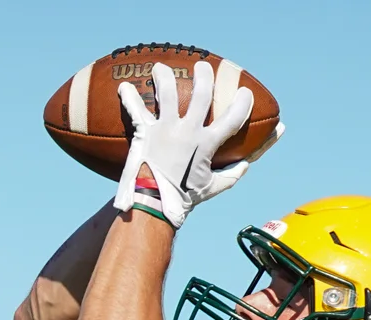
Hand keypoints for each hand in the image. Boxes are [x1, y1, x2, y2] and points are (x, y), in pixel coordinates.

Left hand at [112, 61, 253, 228]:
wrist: (153, 203)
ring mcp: (166, 129)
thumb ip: (233, 174)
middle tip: (203, 65)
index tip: (244, 91)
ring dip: (164, 76)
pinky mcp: (146, 133)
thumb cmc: (184, 197)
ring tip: (160, 67)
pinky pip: (135, 111)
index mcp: (208, 143)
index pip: (233, 118)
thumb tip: (247, 164)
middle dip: (204, 76)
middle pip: (201, 94)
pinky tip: (123, 86)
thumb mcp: (213, 187)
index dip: (242, 103)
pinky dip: (128, 98)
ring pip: (166, 94)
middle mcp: (188, 131)